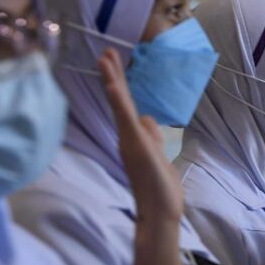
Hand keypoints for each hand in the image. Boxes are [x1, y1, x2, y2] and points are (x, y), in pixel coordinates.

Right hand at [99, 48, 182, 221]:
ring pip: (119, 105)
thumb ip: (152, 137)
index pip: (126, 105)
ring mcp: (130, 141)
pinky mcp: (134, 146)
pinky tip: (110, 85)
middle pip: (119, 100)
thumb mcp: (159, 155)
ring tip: (104, 58)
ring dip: (112, 81)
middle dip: (113, 75)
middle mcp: (128, 137)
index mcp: (135, 137)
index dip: (119, 83)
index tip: (113, 61)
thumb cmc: (160, 189)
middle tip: (105, 51)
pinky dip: (117, 101)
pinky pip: (124, 119)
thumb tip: (147, 118)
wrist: (159, 213)